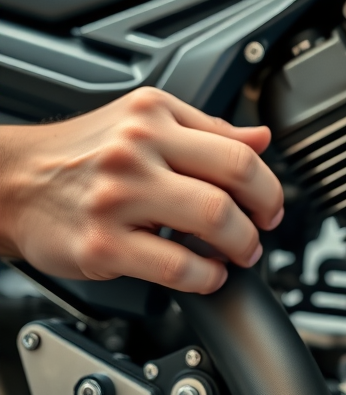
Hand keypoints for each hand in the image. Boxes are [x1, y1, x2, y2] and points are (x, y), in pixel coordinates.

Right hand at [0, 87, 283, 293]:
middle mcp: (136, 150)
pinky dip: (206, 277)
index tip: (270, 206)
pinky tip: (205, 274)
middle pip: (234, 182)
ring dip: (240, 246)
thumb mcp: (144, 123)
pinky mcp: (102, 245)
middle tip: (258, 234)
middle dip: (261, 216)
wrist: (10, 183)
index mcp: (153, 117)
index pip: (238, 151)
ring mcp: (118, 198)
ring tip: (235, 254)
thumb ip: (206, 130)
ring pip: (212, 220)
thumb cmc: (80, 156)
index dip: (267, 186)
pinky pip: (177, 266)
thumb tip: (261, 138)